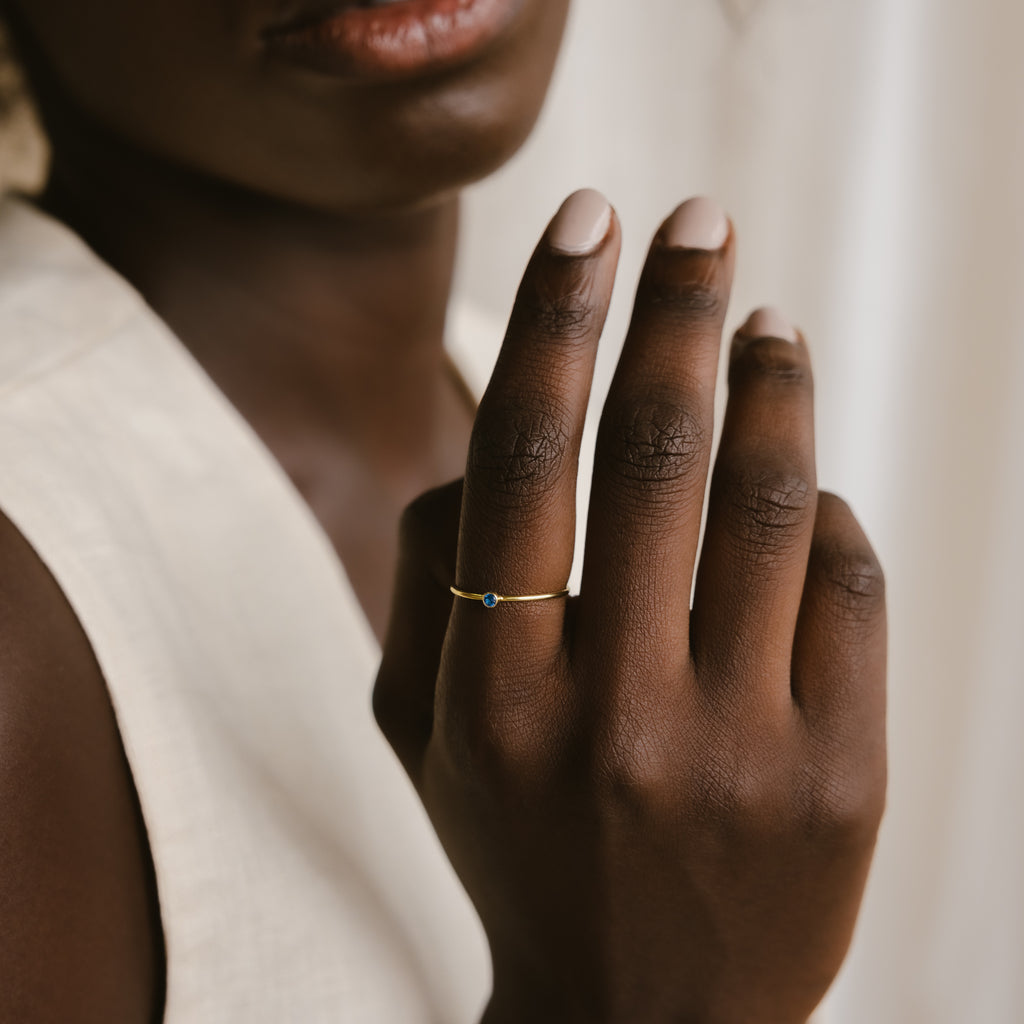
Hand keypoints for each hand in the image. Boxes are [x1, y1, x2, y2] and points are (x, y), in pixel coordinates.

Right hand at [374, 192, 886, 1023]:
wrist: (637, 1022)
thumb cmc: (516, 845)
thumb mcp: (422, 732)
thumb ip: (427, 578)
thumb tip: (497, 438)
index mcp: (492, 693)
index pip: (524, 456)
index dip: (554, 318)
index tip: (586, 222)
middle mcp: (610, 713)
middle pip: (655, 452)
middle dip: (678, 309)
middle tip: (700, 220)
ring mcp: (739, 750)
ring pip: (770, 501)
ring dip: (773, 383)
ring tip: (768, 323)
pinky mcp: (843, 780)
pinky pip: (847, 583)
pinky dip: (822, 510)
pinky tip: (801, 488)